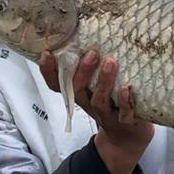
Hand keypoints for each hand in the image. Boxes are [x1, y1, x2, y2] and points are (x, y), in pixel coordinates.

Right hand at [39, 50, 153, 173]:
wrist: (126, 139)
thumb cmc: (112, 106)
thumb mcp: (97, 87)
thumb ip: (93, 69)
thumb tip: (91, 34)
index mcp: (81, 94)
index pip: (58, 84)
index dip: (49, 72)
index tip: (46, 53)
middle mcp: (90, 104)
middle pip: (78, 90)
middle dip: (82, 71)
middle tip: (91, 53)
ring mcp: (107, 114)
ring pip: (99, 100)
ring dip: (104, 81)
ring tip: (111, 62)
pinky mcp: (125, 122)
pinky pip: (123, 113)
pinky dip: (125, 101)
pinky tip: (126, 89)